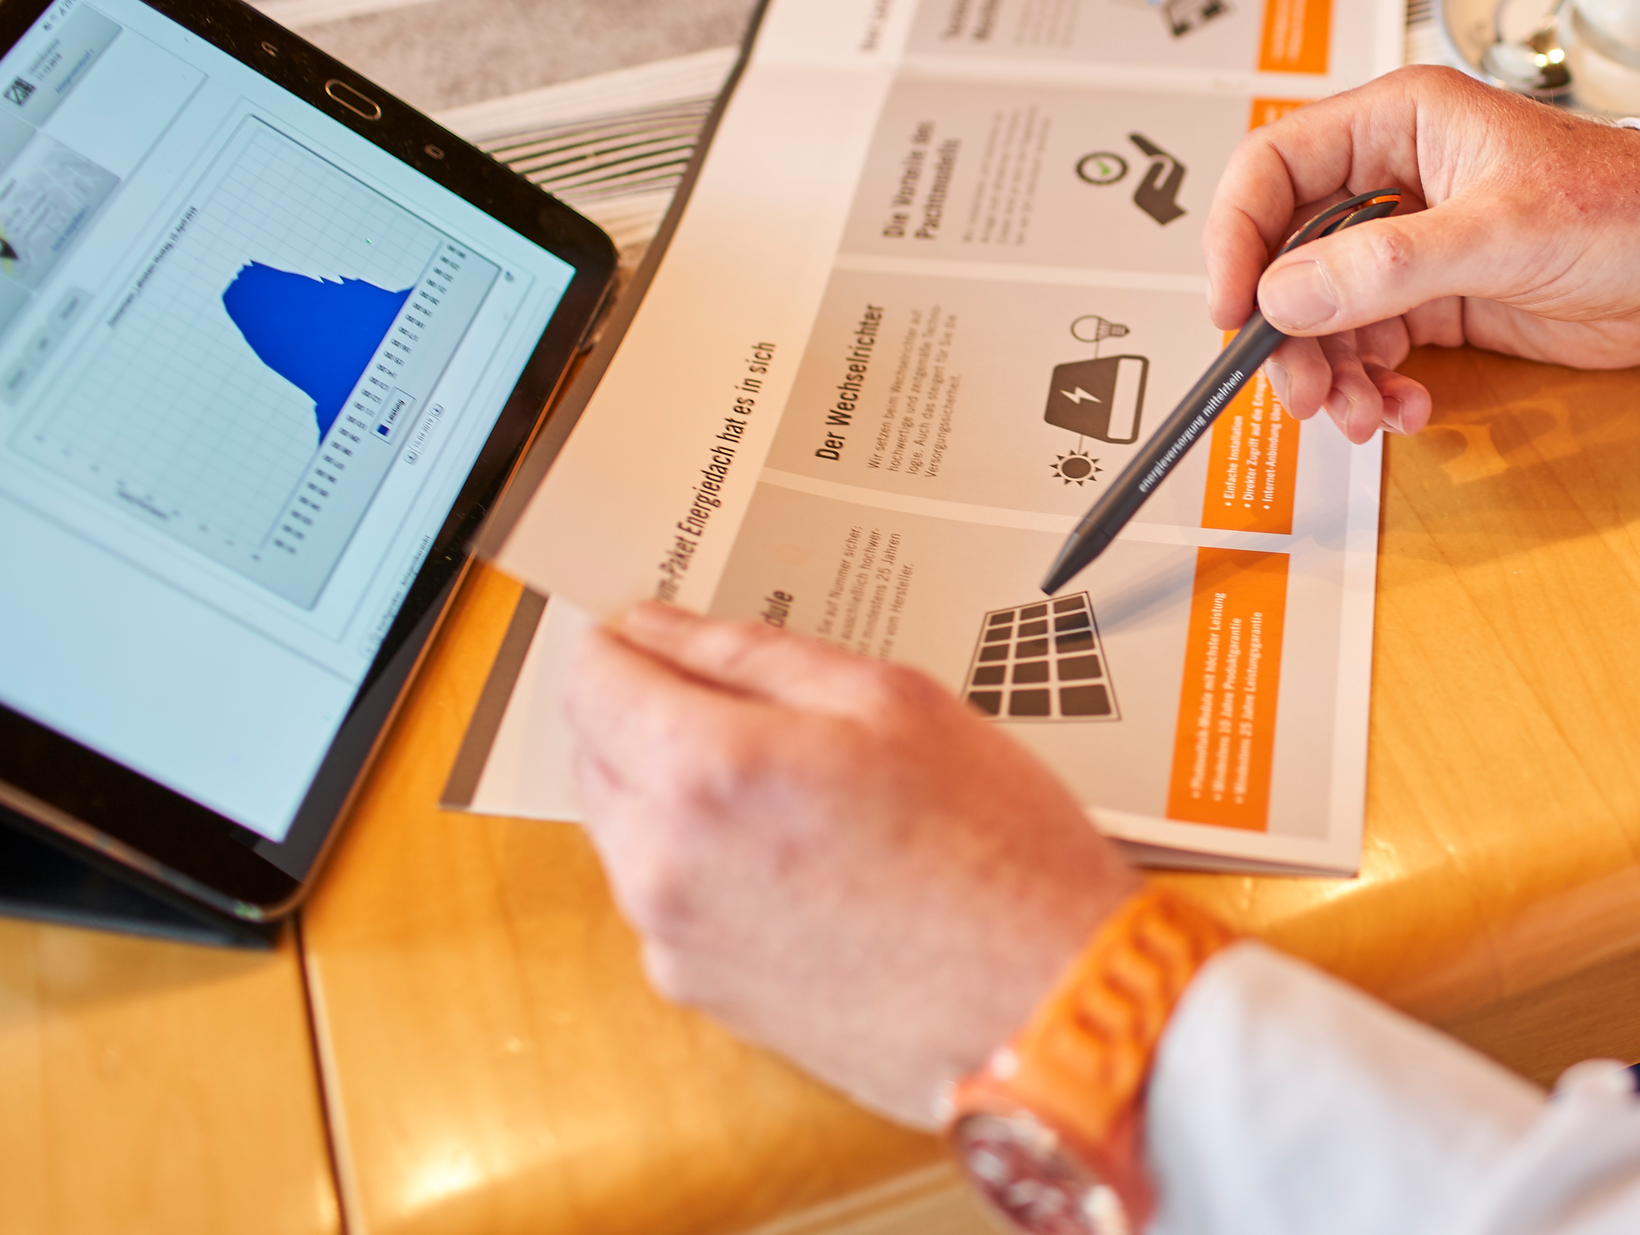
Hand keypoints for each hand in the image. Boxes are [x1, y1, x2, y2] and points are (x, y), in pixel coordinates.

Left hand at [565, 602, 1140, 1124]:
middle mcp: (664, 865)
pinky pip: (671, 898)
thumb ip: (754, 654)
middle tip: (762, 710)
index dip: (629, 641)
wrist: (1048, 1009)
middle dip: (654, 715)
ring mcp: (676, 941)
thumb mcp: (892, 699)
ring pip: (629, 829)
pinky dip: (713, 866)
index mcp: (706, 773)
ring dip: (683, 793)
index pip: (590, 677)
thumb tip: (667, 631)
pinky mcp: (702, 995)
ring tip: (806, 792)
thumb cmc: (998, 858)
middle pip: (593, 753)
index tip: (665, 635)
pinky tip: (809, 861)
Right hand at [1205, 66, 1639, 443]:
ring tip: (1358, 413)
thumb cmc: (1624, 207)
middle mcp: (1393, 181)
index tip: (1231, 306)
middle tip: (1301, 386)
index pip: (1274, 167)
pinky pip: (1372, 348)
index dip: (1237, 235)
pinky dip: (1374, 387)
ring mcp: (1412, 245)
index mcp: (1398, 123)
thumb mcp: (1501, 230)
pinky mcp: (1437, 300)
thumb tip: (1290, 292)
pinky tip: (1403, 409)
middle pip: (1288, 254)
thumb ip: (1390, 263)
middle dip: (1286, 329)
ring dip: (1330, 372)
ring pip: (1325, 313)